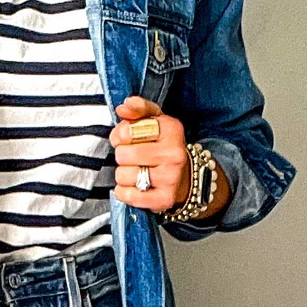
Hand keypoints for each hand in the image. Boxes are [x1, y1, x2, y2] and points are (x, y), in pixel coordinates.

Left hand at [110, 97, 190, 212]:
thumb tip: (123, 107)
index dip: (120, 136)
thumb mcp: (155, 120)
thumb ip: (138, 109)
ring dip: (124, 174)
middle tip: (134, 157)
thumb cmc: (164, 146)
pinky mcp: (164, 199)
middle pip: (123, 154)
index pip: (127, 131)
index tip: (126, 138)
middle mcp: (174, 153)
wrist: (186, 176)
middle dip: (123, 155)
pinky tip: (134, 186)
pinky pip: (129, 196)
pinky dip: (125, 192)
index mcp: (171, 129)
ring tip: (137, 171)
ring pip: (123, 175)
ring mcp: (170, 178)